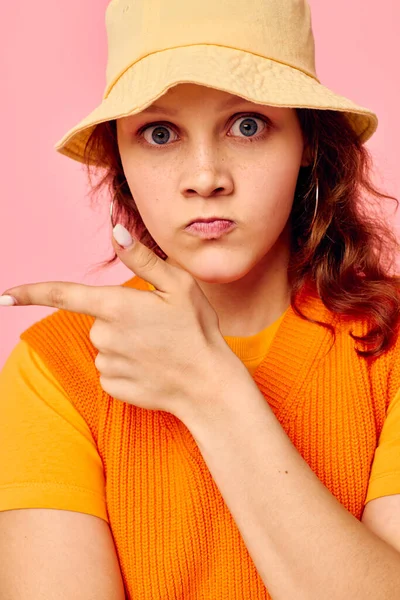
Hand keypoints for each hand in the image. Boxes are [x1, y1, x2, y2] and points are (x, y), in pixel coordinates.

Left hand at [0, 225, 239, 419]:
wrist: (207, 385)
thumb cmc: (196, 330)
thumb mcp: (178, 285)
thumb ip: (142, 258)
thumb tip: (115, 231)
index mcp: (117, 305)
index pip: (63, 294)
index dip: (31, 292)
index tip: (4, 294)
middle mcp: (105, 335)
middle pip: (97, 319)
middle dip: (120, 318)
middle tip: (157, 326)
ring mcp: (107, 363)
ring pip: (105, 345)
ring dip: (125, 344)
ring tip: (158, 349)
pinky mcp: (111, 385)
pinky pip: (110, 368)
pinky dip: (127, 366)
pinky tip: (152, 368)